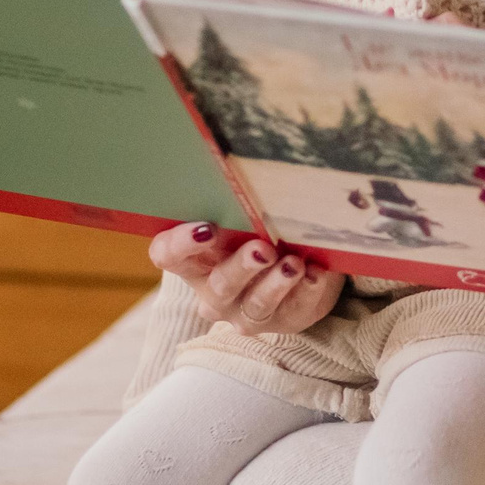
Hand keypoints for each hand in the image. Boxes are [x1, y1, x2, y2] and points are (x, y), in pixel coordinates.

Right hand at [148, 223, 344, 337]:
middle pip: (220, 286)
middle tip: (262, 248)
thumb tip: (248, 164)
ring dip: (276, 283)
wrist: (296, 271)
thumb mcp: (241, 220)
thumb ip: (235, 205)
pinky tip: (316, 272)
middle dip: (241, 266)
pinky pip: (296, 309)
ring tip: (294, 264)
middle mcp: (216, 293)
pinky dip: (308, 289)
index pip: (169, 256)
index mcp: (195, 262)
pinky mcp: (286, 320)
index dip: (181, 245)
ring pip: (257, 304)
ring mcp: (248, 312)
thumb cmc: (256, 234)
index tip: (207, 228)